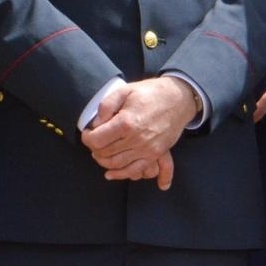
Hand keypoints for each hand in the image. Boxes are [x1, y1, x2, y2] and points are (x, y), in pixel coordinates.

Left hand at [80, 77, 198, 178]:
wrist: (178, 100)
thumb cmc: (150, 93)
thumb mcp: (124, 91)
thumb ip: (106, 106)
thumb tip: (95, 124)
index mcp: (126, 123)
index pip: (97, 140)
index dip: (87, 138)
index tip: (87, 133)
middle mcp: (136, 139)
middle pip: (105, 153)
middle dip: (94, 149)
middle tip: (93, 142)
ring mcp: (147, 149)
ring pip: (117, 165)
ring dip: (104, 162)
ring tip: (99, 153)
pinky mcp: (155, 154)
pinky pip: (135, 170)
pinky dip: (121, 174)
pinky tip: (110, 173)